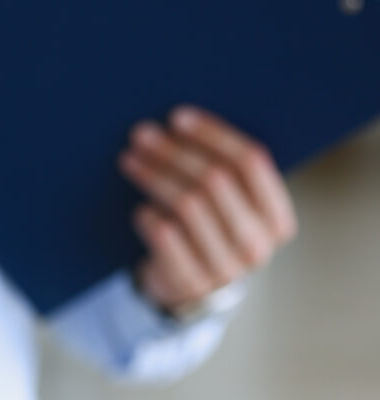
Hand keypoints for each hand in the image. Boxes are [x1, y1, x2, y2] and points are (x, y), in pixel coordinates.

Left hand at [119, 106, 295, 313]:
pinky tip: (140, 208)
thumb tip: (180, 120)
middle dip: (174, 151)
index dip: (213, 134)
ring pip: (186, 203)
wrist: (189, 289)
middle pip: (214, 179)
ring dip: (154, 175)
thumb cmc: (208, 230)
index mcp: (276, 219)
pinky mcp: (190, 281)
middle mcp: (257, 244)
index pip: (251, 162)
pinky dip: (149, 216)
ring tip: (130, 158)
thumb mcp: (227, 206)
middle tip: (142, 133)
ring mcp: (225, 267)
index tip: (178, 116)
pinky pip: (165, 235)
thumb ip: (223, 172)